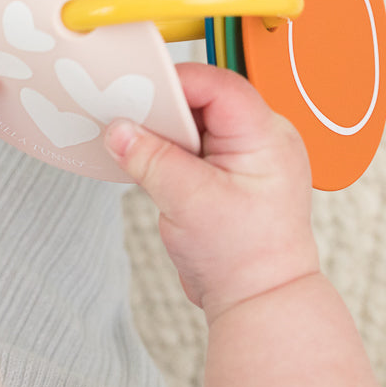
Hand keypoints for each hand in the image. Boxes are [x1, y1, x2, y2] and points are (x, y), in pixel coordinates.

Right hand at [105, 62, 316, 322]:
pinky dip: (170, 151)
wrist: (261, 302)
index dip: (177, 83)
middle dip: (165, 110)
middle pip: (205, 100)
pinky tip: (149, 162)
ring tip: (136, 144)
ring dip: (165, 133)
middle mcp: (262, 139)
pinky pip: (196, 147)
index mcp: (267, 136)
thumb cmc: (243, 258)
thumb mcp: (188, 202)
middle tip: (129, 119)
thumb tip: (118, 130)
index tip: (138, 92)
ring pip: (197, 124)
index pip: (218, 86)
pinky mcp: (229, 174)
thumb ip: (150, 160)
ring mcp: (246, 158)